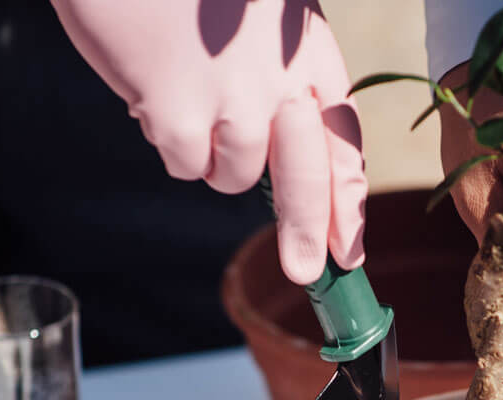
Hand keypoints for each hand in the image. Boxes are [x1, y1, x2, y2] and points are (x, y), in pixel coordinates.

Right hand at [48, 0, 365, 283]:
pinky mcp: (178, 111)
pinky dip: (166, 139)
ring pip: (234, 174)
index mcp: (311, 51)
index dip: (348, 201)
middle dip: (307, 233)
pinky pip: (183, 162)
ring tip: (184, 91)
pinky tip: (153, 88)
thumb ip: (282, 78)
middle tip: (305, 272)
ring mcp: (232, 98)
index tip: (349, 248)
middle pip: (307, 180)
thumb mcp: (262, 18)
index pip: (345, 141)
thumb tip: (277, 156)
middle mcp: (283, 79)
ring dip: (208, 152)